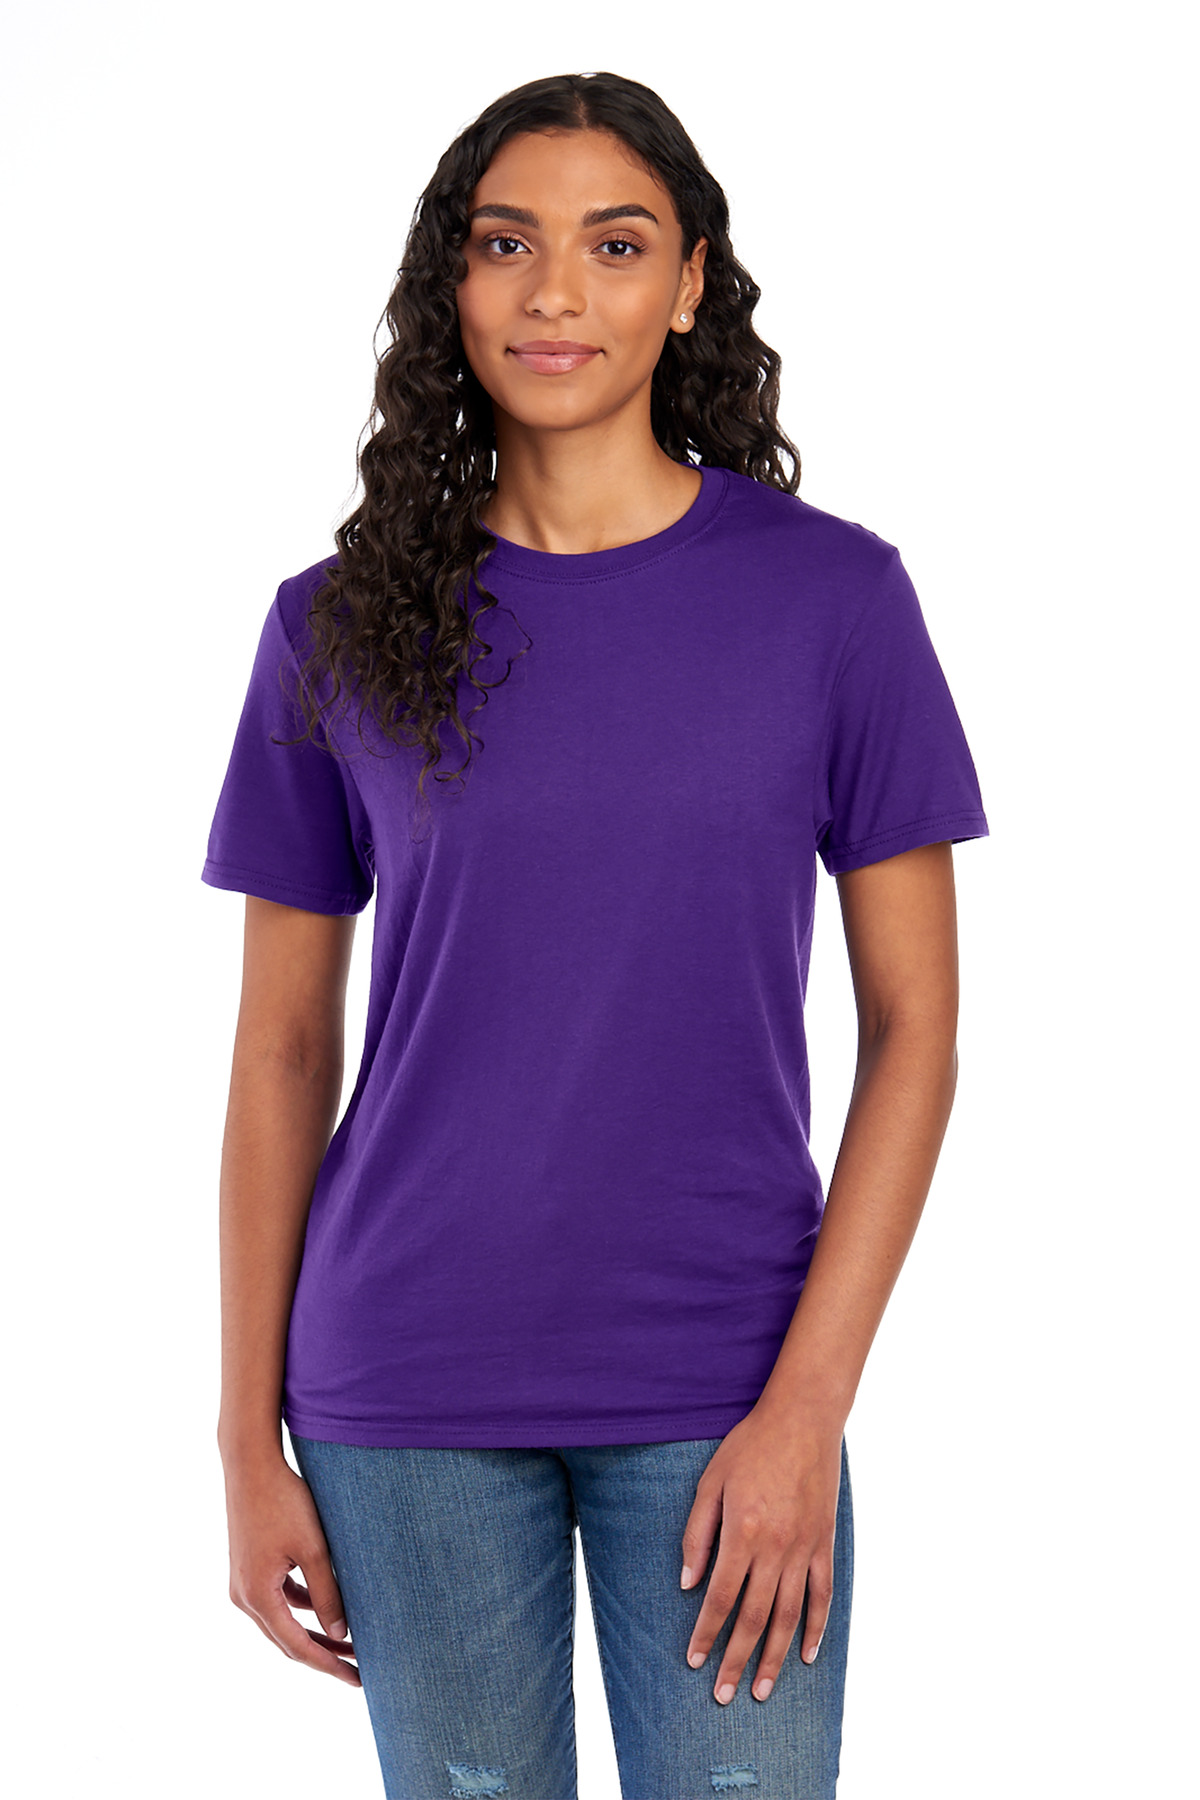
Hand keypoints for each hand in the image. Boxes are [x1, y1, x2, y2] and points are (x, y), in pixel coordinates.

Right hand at [223, 1454, 361, 1686]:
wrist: (251, 1464)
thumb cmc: (284, 1501)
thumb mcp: (313, 1548)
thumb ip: (327, 1592)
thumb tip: (340, 1632)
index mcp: (256, 1596)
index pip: (296, 1646)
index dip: (328, 1665)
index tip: (356, 1679)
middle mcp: (243, 1596)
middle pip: (287, 1640)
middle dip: (324, 1654)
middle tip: (358, 1669)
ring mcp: (243, 1583)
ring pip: (282, 1621)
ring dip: (314, 1631)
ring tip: (349, 1642)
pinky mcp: (249, 1568)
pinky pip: (278, 1599)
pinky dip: (302, 1606)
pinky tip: (327, 1607)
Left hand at [680, 1405, 843, 1704]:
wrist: (802, 1419)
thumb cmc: (750, 1446)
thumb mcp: (710, 1482)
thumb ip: (697, 1534)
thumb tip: (688, 1583)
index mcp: (742, 1533)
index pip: (719, 1598)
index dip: (706, 1634)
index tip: (695, 1663)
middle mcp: (775, 1548)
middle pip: (752, 1618)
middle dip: (735, 1660)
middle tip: (724, 1695)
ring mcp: (804, 1549)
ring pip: (788, 1617)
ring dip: (773, 1657)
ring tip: (761, 1690)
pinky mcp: (825, 1544)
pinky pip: (822, 1596)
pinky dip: (816, 1628)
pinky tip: (807, 1655)